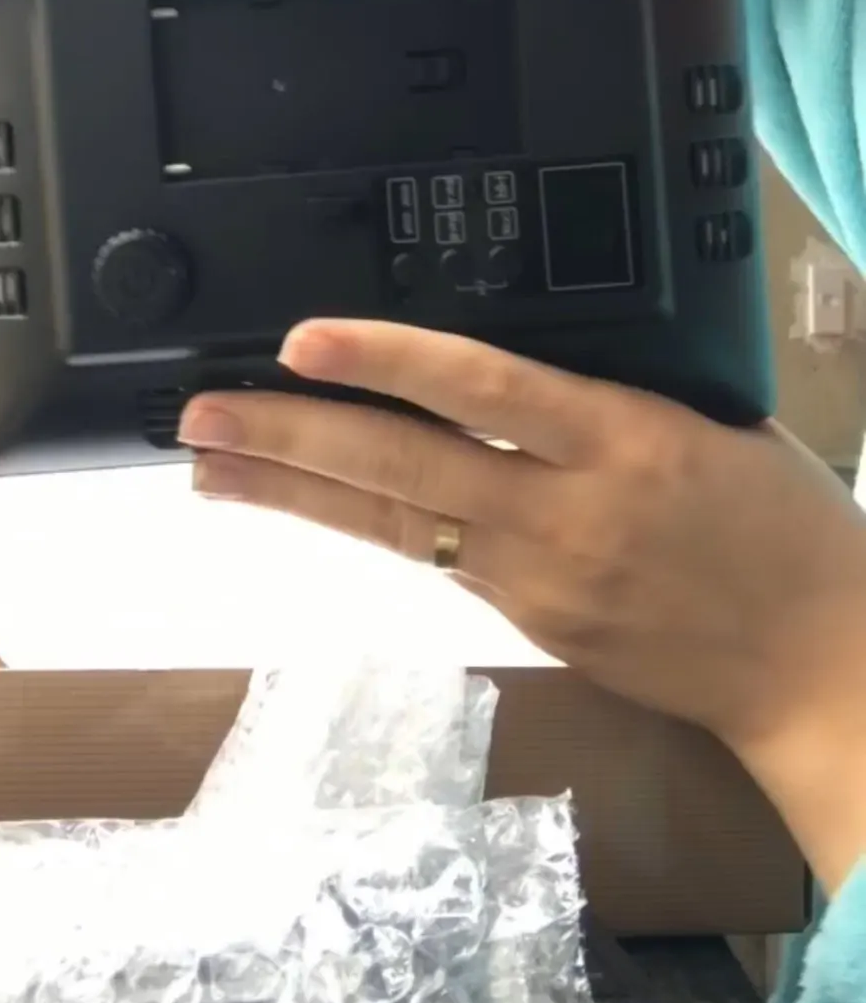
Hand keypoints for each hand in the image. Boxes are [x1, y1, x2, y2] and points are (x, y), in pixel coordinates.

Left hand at [180, 320, 865, 892]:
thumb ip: (610, 395)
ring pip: (398, 527)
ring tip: (210, 471)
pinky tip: (310, 509)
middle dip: (290, 439)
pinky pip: (436, 564)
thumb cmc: (783, 528)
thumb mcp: (714, 423)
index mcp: (625, 441)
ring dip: (296, 495)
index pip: (483, 387)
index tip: (304, 340)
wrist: (820, 662)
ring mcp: (542, 581)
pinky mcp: (534, 627)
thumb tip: (509, 360)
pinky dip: (366, 531)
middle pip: (404, 468)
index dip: (385, 361)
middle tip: (199, 415)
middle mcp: (568, 513)